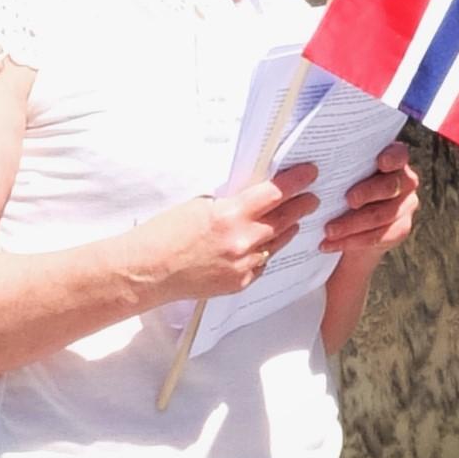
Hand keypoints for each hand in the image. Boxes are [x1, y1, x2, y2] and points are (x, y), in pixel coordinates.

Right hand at [130, 166, 319, 308]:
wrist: (147, 272)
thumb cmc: (164, 234)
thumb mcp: (200, 205)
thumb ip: (232, 203)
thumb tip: (255, 199)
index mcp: (230, 215)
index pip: (275, 193)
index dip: (296, 181)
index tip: (310, 173)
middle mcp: (242, 241)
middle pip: (284, 218)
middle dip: (301, 205)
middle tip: (311, 197)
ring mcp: (243, 265)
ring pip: (277, 242)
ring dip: (287, 228)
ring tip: (294, 219)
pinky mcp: (239, 283)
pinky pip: (262, 263)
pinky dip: (265, 252)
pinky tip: (265, 245)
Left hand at [323, 138, 419, 264]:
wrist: (350, 224)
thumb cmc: (340, 189)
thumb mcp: (339, 175)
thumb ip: (337, 165)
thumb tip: (303, 161)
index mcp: (391, 160)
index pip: (399, 154)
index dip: (392, 157)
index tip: (380, 162)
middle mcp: (405, 181)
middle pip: (390, 187)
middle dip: (367, 193)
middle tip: (348, 200)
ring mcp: (406, 206)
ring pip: (381, 215)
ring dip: (352, 224)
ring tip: (328, 230)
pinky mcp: (400, 229)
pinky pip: (379, 236)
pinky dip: (352, 241)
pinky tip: (331, 243)